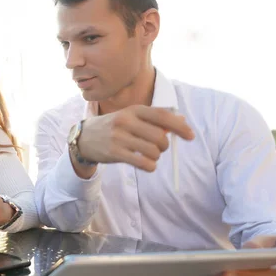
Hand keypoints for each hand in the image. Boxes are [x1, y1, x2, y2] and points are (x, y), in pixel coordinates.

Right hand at [76, 105, 194, 171]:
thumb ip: (154, 118)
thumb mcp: (131, 117)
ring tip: (149, 155)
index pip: (162, 116)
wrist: (84, 138)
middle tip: (160, 148)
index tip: (190, 136)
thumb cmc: (114, 127)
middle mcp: (126, 121)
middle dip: (164, 145)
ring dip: (156, 156)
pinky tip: (147, 164)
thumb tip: (181, 119)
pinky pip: (143, 163)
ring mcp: (119, 137)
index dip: (179, 126)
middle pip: (159, 136)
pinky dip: (150, 166)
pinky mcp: (115, 153)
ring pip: (152, 151)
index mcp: (133, 109)